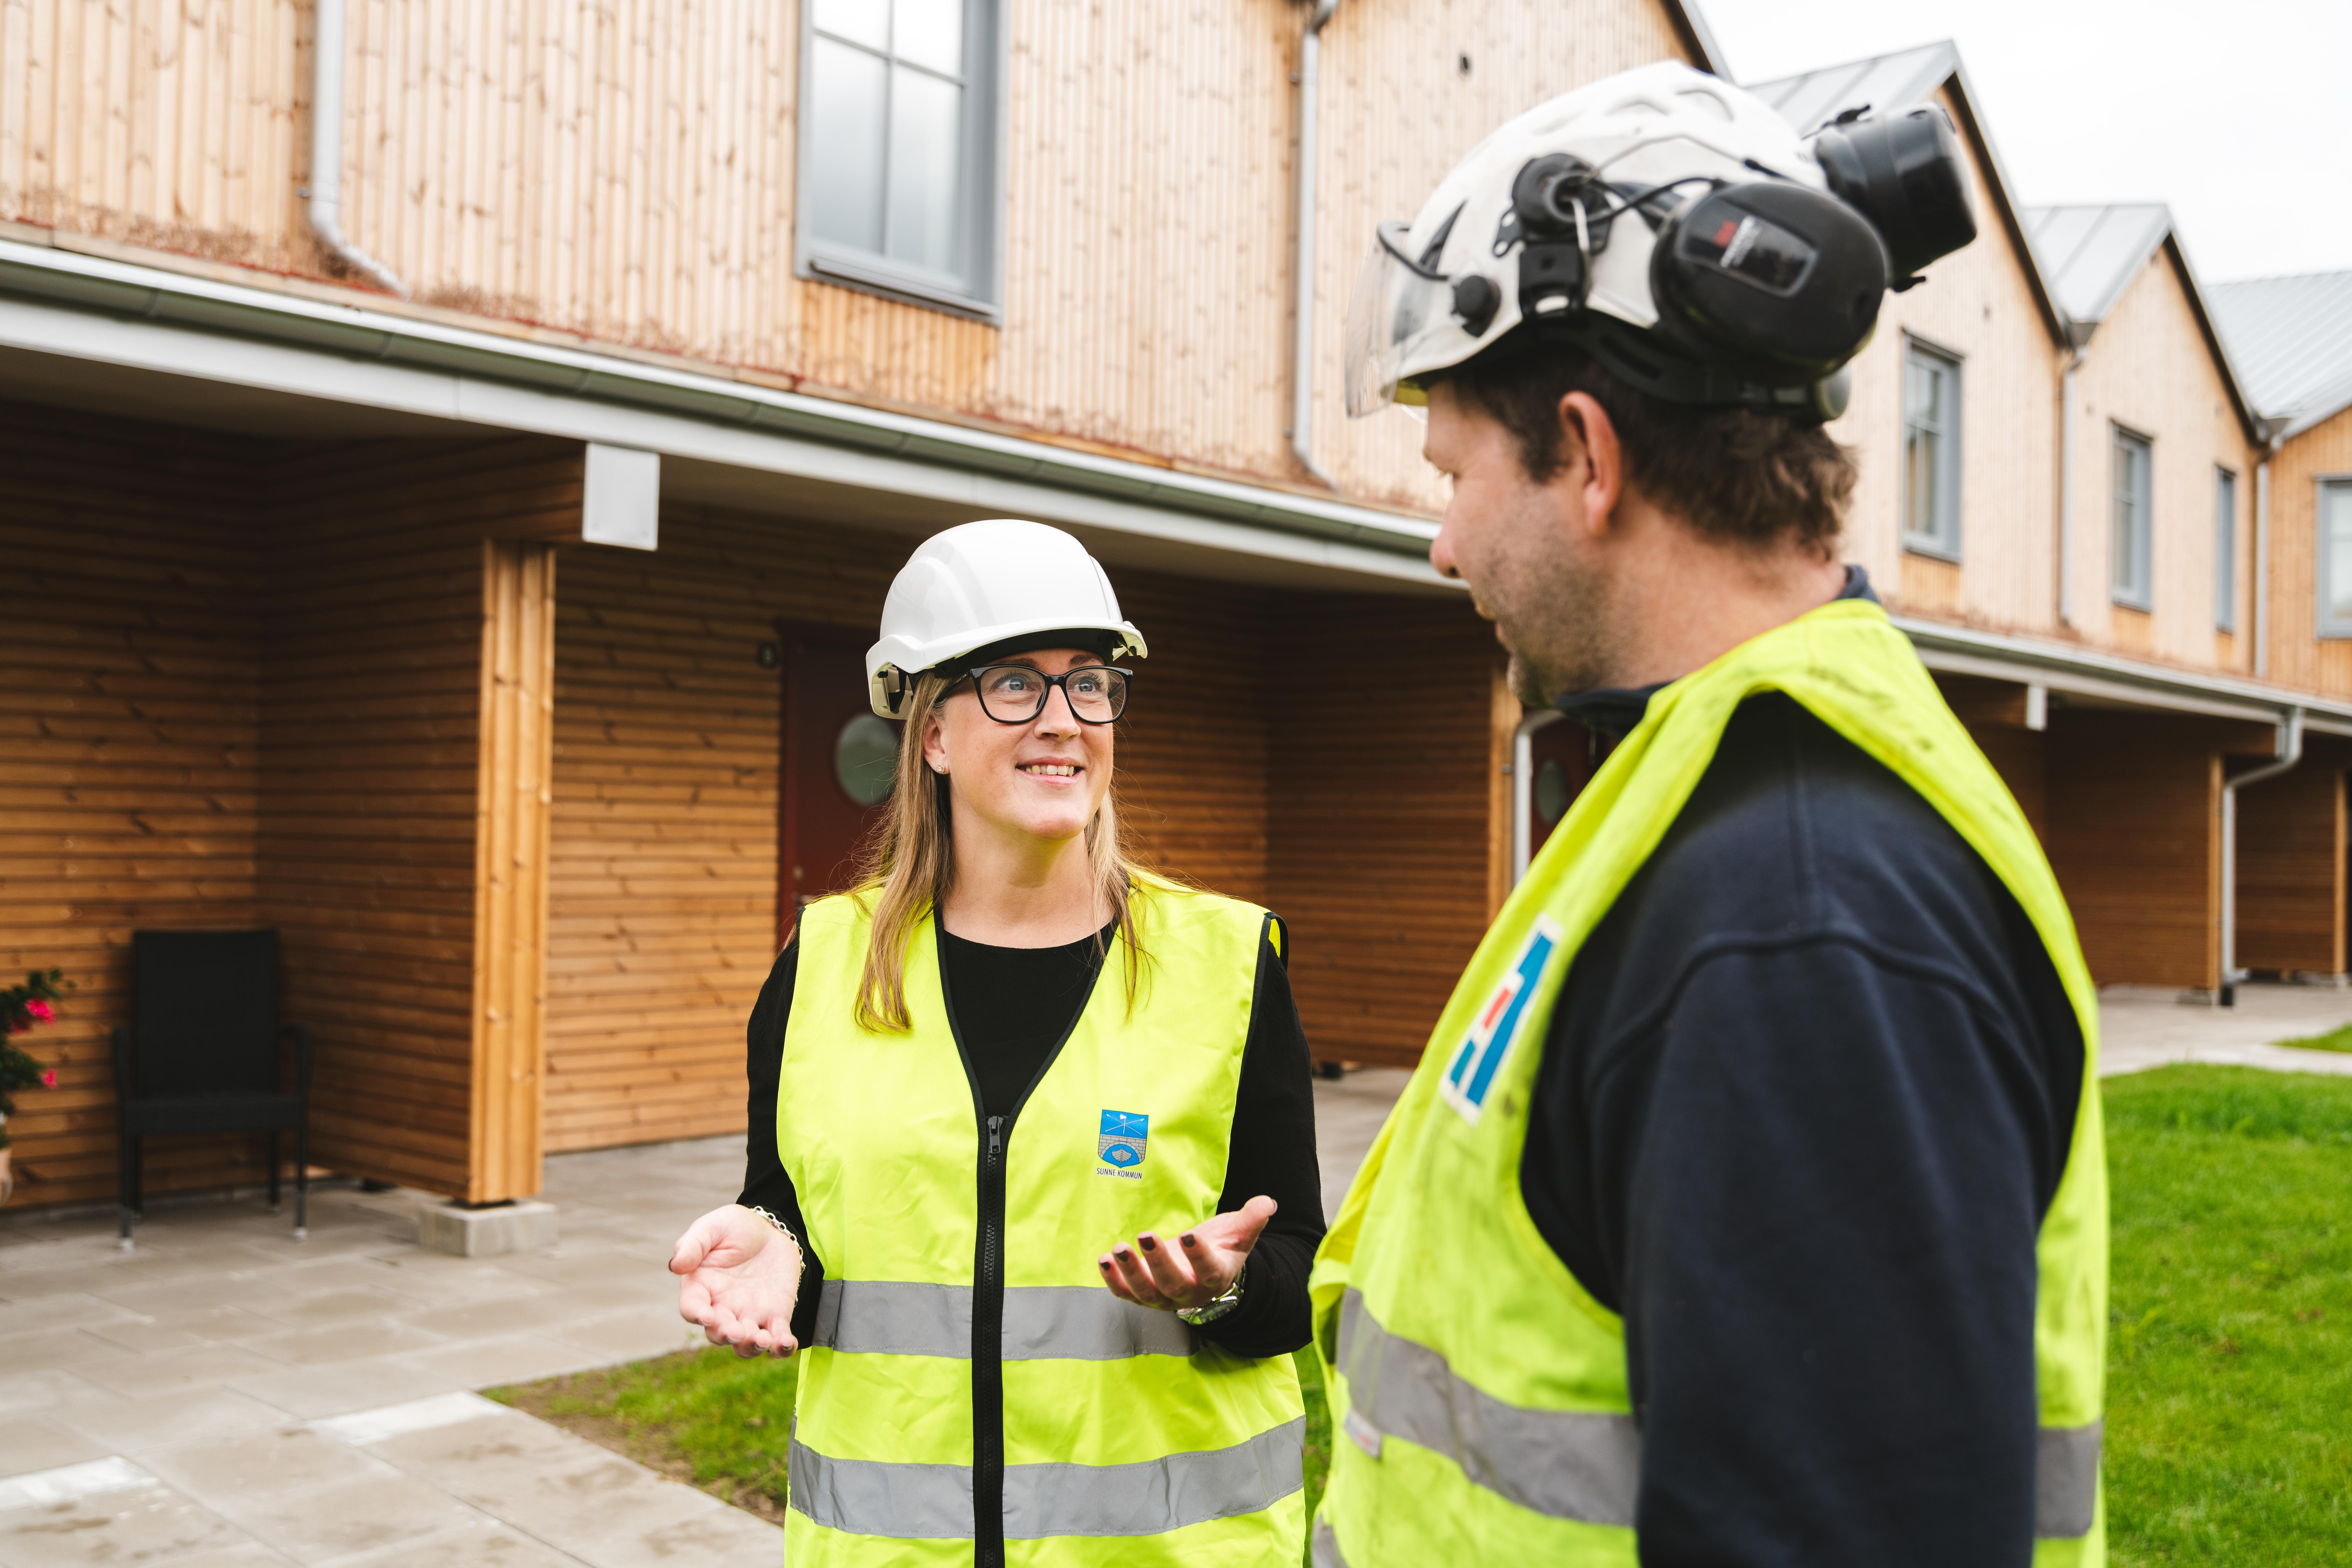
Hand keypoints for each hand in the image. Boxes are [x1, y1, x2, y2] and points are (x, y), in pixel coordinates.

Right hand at [671, 1204, 802, 1357]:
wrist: (770, 1231)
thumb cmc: (734, 1228)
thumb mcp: (712, 1227)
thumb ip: (693, 1245)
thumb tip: (675, 1265)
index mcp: (701, 1288)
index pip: (692, 1307)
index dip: (697, 1314)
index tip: (706, 1315)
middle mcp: (721, 1308)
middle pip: (717, 1332)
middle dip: (726, 1335)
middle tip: (737, 1332)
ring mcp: (748, 1315)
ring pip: (744, 1343)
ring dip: (751, 1346)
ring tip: (762, 1340)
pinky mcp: (774, 1317)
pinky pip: (777, 1338)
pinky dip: (781, 1346)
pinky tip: (786, 1344)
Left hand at [1098, 1195, 1275, 1312]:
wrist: (1204, 1271)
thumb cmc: (1221, 1248)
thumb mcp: (1238, 1233)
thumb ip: (1251, 1219)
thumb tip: (1267, 1202)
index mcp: (1215, 1277)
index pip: (1209, 1271)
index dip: (1199, 1256)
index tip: (1190, 1234)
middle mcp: (1189, 1293)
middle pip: (1173, 1284)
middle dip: (1158, 1262)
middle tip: (1145, 1236)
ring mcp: (1163, 1298)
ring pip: (1145, 1293)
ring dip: (1130, 1272)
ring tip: (1116, 1249)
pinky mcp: (1143, 1296)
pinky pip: (1126, 1294)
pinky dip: (1113, 1281)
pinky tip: (1103, 1260)